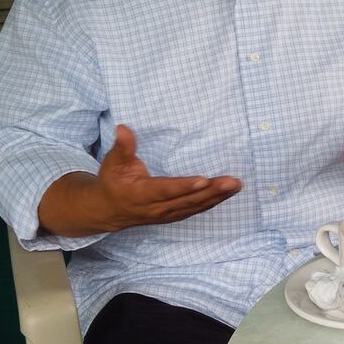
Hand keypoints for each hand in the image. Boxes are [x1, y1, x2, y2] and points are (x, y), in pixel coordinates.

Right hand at [38, 125, 242, 236]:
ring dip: (217, 197)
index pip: (165, 190)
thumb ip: (123, 147)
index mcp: (140, 194)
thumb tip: (123, 128)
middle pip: (187, 200)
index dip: (184, 186)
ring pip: (195, 206)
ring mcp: (166, 214)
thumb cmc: (112, 181)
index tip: (203, 180)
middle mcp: (156, 207)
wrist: (107, 210)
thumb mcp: (113, 162)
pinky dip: (213, 202)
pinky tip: (228, 194)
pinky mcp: (174, 215)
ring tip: (236, 185)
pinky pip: (196, 209)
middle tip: (232, 182)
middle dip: (211, 192)